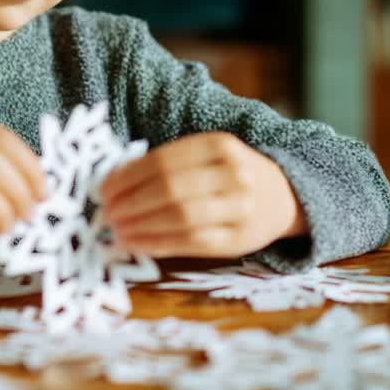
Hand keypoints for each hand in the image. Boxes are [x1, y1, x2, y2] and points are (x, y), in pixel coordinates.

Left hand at [98, 132, 306, 257]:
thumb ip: (170, 165)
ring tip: (116, 230)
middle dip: (131, 202)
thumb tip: (115, 183)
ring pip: (180, 217)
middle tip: (106, 212)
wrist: (286, 196)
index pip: (164, 160)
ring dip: (141, 226)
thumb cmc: (231, 175)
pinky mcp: (239, 239)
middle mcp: (233, 174)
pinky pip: (192, 243)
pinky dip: (158, 244)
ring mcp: (240, 207)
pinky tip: (137, 243)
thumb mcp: (208, 156)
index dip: (129, 176)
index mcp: (220, 145)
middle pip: (171, 188)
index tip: (103, 188)